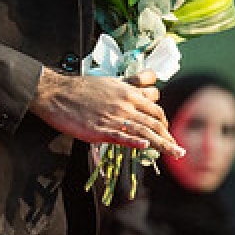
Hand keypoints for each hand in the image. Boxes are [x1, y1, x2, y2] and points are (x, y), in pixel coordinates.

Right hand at [30, 67, 182, 157]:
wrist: (57, 93)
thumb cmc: (83, 87)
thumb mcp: (112, 81)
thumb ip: (132, 83)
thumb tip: (151, 82)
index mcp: (128, 92)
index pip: (155, 107)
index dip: (165, 121)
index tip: (167, 131)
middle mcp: (125, 103)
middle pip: (155, 121)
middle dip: (169, 136)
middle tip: (177, 149)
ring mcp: (113, 117)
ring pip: (144, 131)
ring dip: (162, 144)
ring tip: (175, 153)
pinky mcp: (99, 129)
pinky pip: (121, 136)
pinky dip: (135, 142)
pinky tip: (146, 147)